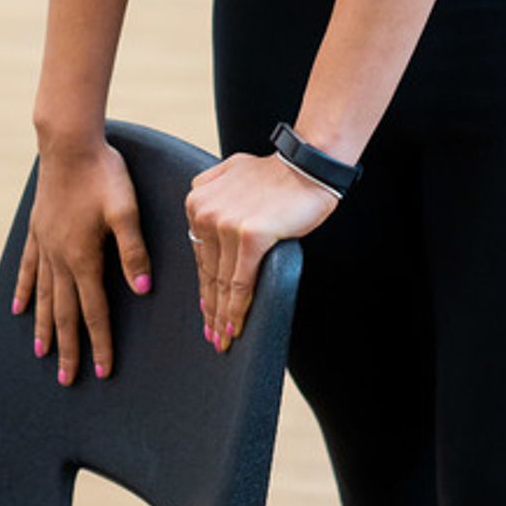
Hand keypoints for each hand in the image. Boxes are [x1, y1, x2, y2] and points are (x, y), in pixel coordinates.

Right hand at [13, 141, 152, 383]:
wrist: (69, 143)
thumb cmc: (103, 174)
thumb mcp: (126, 210)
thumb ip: (133, 250)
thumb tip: (142, 290)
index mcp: (84, 257)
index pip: (94, 310)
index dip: (99, 342)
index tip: (102, 371)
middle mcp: (60, 258)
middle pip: (65, 312)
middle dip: (68, 347)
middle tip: (68, 380)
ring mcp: (45, 244)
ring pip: (45, 296)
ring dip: (45, 327)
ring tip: (43, 354)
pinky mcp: (37, 229)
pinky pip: (29, 268)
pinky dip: (26, 290)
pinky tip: (20, 308)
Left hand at [185, 152, 338, 352]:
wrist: (308, 166)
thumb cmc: (277, 174)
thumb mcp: (231, 175)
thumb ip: (214, 197)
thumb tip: (205, 230)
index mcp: (198, 198)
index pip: (200, 254)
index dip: (203, 286)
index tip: (205, 310)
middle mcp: (205, 210)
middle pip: (208, 271)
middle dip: (210, 307)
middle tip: (212, 334)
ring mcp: (226, 223)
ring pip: (222, 282)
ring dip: (222, 316)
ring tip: (223, 338)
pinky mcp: (249, 236)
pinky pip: (240, 283)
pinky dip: (238, 309)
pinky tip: (236, 327)